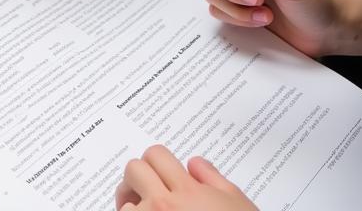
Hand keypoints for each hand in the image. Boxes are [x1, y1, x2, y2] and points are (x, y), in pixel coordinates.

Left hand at [115, 146, 256, 210]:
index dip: (158, 160)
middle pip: (133, 170)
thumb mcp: (235, 202)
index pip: (156, 155)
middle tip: (147, 187)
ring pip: (125, 204)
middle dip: (139, 177)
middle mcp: (164, 206)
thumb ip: (212, 178)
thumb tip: (194, 164)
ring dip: (133, 206)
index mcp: (187, 190)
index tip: (161, 170)